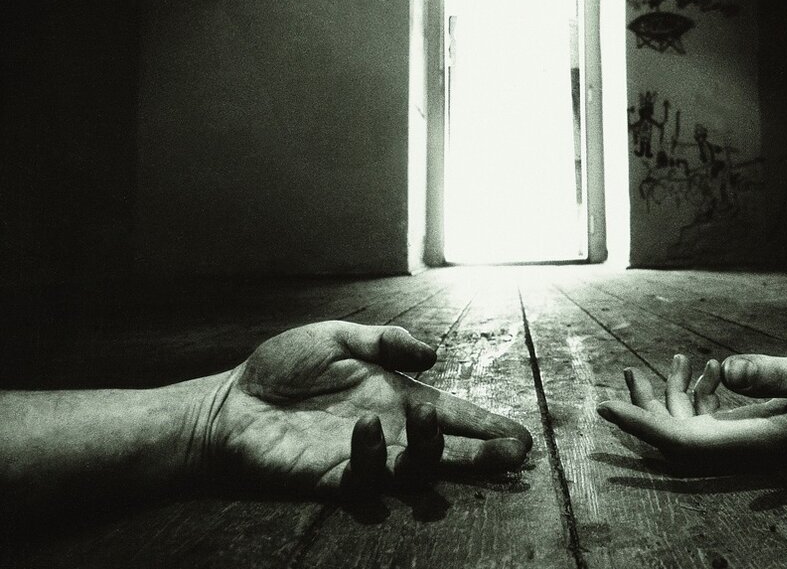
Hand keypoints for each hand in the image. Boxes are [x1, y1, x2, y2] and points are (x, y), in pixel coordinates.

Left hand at [198, 321, 532, 494]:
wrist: (229, 405)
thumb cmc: (283, 373)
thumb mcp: (338, 338)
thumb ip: (385, 342)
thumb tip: (432, 355)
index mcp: (397, 400)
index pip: (453, 417)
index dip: (486, 428)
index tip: (521, 438)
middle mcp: (388, 436)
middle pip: (447, 455)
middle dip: (481, 458)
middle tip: (509, 456)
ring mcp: (362, 462)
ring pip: (414, 476)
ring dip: (429, 454)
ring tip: (426, 419)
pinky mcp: (329, 481)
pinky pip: (363, 482)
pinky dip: (372, 459)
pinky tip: (365, 429)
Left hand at [597, 352, 786, 462]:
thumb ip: (775, 375)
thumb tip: (725, 370)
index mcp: (754, 443)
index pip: (680, 442)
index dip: (640, 425)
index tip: (605, 407)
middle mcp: (749, 449)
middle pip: (678, 439)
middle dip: (646, 410)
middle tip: (623, 375)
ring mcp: (757, 441)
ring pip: (696, 428)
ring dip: (673, 398)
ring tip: (665, 361)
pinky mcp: (766, 430)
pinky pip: (718, 420)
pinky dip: (703, 394)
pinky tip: (711, 366)